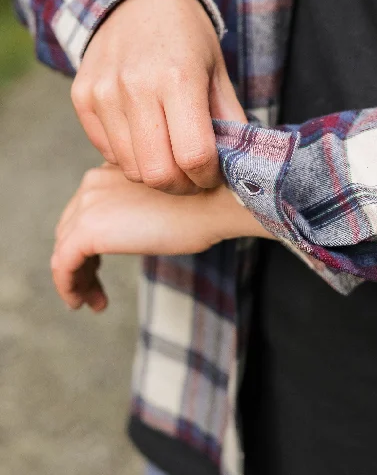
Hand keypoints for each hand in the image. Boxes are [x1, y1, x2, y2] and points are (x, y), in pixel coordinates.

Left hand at [51, 165, 271, 311]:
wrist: (215, 200)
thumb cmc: (204, 203)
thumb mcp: (163, 198)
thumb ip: (139, 209)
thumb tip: (137, 235)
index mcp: (110, 171)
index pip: (86, 211)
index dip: (89, 242)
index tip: (101, 266)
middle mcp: (92, 183)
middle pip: (71, 229)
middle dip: (81, 261)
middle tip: (94, 289)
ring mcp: (88, 205)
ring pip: (66, 248)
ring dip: (76, 278)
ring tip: (90, 302)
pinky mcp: (88, 231)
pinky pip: (64, 265)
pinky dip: (69, 287)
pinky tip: (81, 303)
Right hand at [71, 0, 245, 194]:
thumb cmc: (187, 38)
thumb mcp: (219, 74)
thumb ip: (230, 122)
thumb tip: (241, 168)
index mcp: (178, 78)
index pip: (194, 155)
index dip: (208, 176)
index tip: (214, 173)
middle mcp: (135, 86)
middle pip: (158, 173)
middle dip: (182, 186)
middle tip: (193, 176)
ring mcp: (103, 93)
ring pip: (131, 169)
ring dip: (156, 174)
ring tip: (171, 157)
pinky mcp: (81, 98)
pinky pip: (107, 153)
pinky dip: (130, 157)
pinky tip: (145, 137)